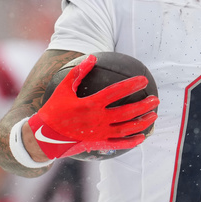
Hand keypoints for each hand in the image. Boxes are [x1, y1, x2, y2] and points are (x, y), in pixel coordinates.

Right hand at [27, 55, 158, 158]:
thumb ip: (78, 72)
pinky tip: (142, 137)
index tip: (143, 80)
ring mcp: (99, 133)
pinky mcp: (97, 144)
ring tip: (154, 116)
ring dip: (142, 122)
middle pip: (127, 112)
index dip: (131, 85)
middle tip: (156, 100)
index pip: (116, 92)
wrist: (44, 137)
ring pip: (126, 129)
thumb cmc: (53, 110)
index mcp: (90, 104)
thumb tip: (92, 57)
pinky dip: (131, 141)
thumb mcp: (63, 88)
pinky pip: (118, 144)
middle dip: (144, 105)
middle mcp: (98, 119)